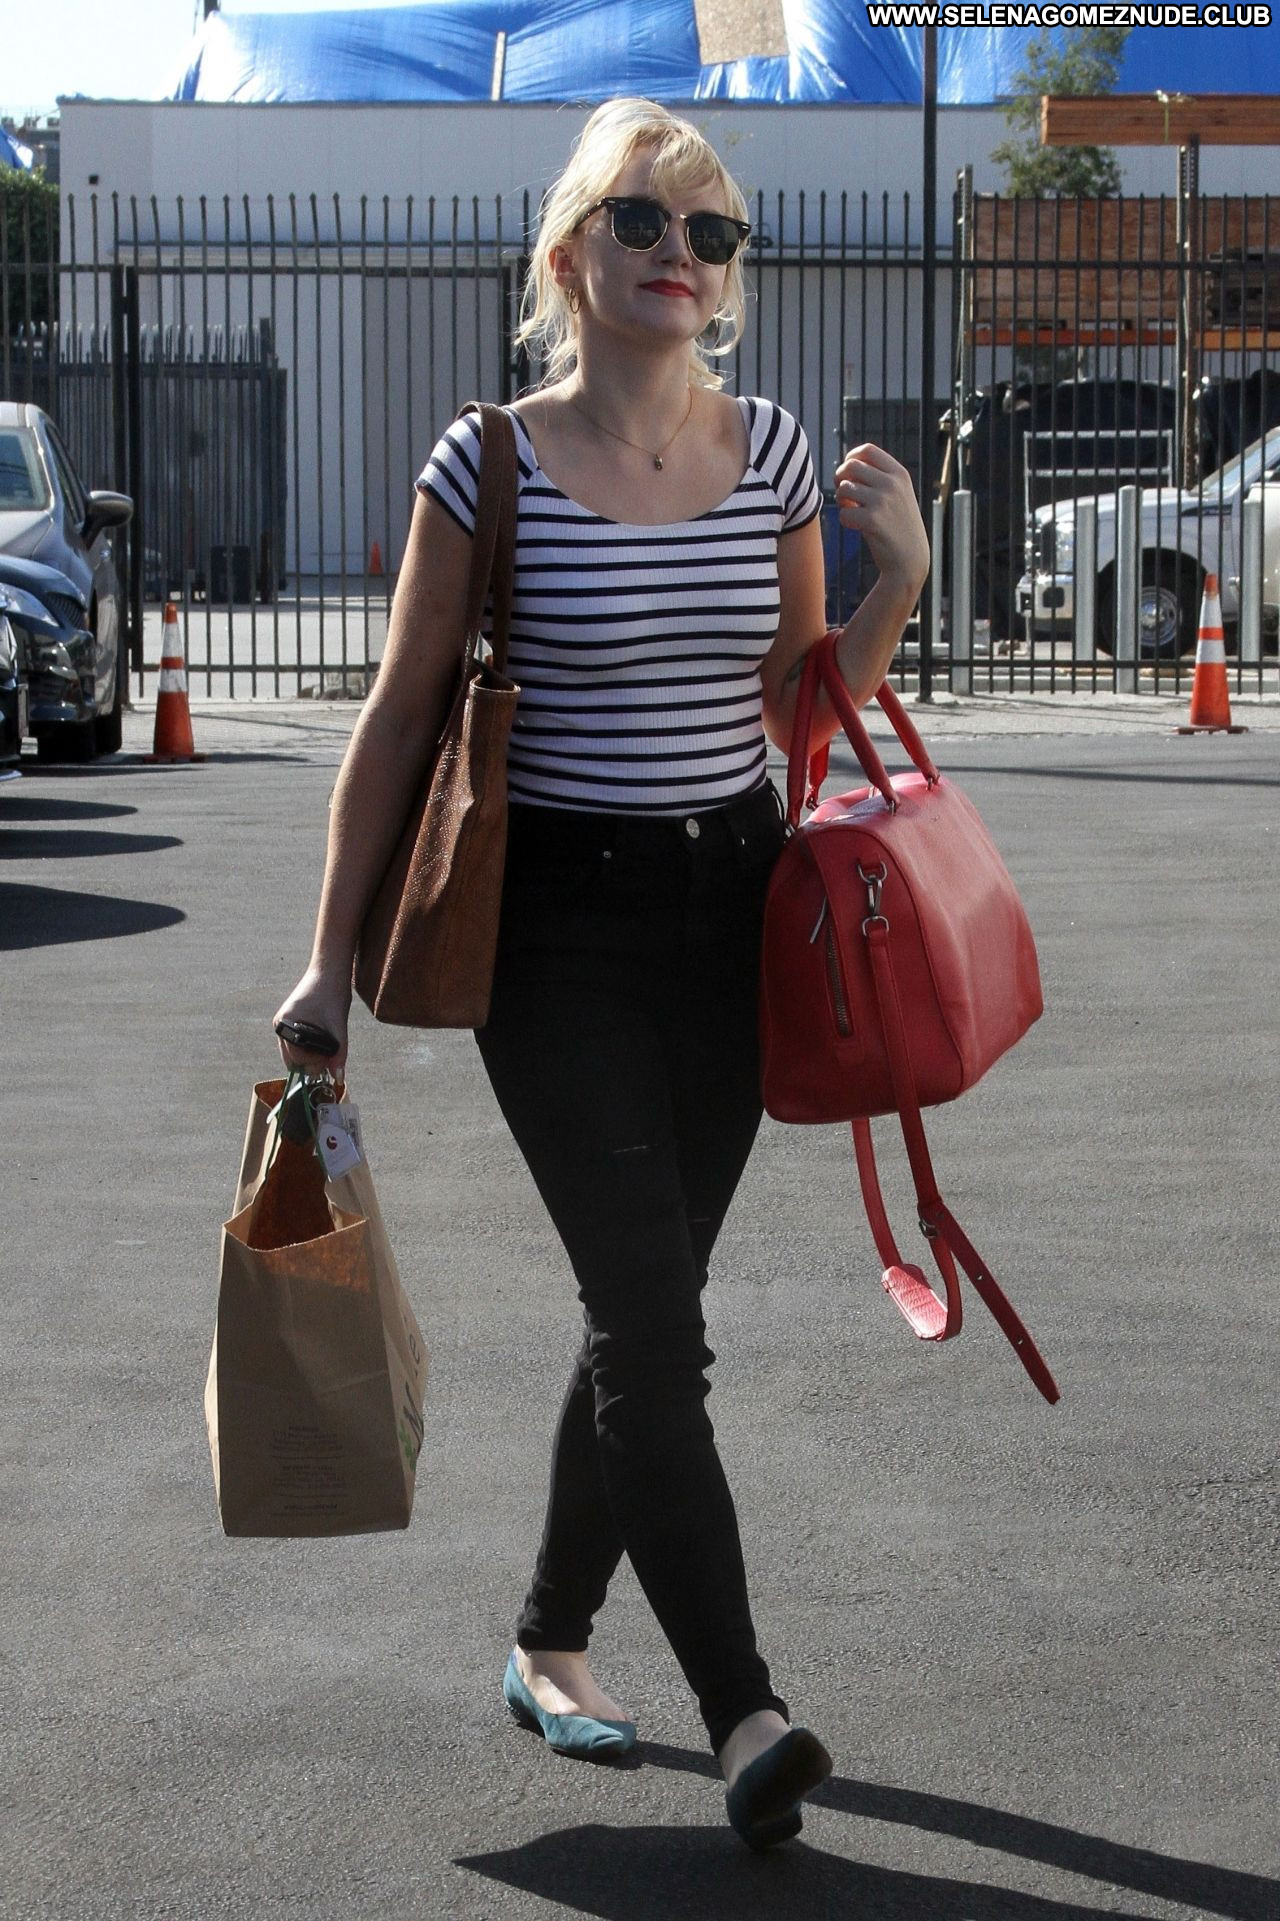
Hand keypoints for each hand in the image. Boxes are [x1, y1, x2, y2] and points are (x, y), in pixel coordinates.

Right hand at [273, 968, 350, 1072]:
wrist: (329, 972)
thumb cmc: (332, 995)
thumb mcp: (338, 1027)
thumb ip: (338, 1054)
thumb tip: (338, 1079)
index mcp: (286, 1025)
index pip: (296, 1060)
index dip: (315, 1064)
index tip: (331, 1059)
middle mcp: (280, 1025)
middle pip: (292, 1059)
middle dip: (311, 1062)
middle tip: (330, 1055)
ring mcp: (282, 1023)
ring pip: (293, 1052)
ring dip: (309, 1055)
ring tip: (327, 1045)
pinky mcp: (288, 1021)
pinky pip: (294, 1043)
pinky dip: (307, 1046)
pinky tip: (320, 1039)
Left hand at [834, 443, 929, 595]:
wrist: (910, 559)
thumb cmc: (898, 526)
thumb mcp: (898, 494)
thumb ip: (879, 477)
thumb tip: (847, 464)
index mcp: (899, 474)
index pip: (867, 450)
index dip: (851, 457)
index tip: (849, 473)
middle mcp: (892, 483)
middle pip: (850, 466)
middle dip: (840, 478)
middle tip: (845, 494)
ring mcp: (883, 501)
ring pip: (844, 488)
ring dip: (841, 500)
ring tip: (852, 510)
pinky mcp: (872, 520)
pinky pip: (843, 513)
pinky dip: (845, 520)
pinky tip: (856, 526)